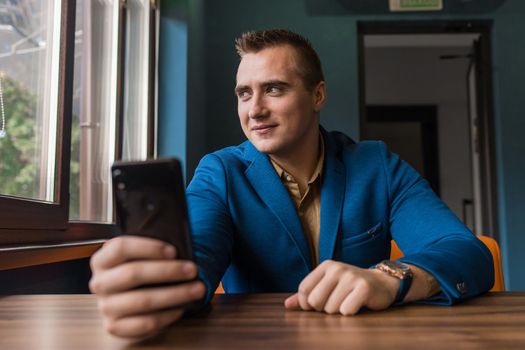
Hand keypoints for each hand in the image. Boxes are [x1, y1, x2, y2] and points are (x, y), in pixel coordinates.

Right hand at [89, 236, 205, 338]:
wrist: (126, 304)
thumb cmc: (139, 274)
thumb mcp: (140, 258)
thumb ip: (152, 250)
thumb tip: (183, 243)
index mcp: (102, 260)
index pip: (121, 247)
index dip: (149, 247)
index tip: (174, 251)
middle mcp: (100, 283)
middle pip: (133, 273)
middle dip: (168, 271)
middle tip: (193, 269)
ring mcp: (106, 307)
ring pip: (142, 300)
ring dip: (175, 294)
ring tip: (197, 289)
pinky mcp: (116, 327)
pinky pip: (144, 323)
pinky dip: (166, 315)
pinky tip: (181, 308)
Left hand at [284, 260, 398, 314]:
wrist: (382, 283)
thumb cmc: (350, 287)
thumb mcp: (327, 286)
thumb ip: (306, 295)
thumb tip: (287, 304)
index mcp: (325, 266)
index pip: (304, 289)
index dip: (306, 304)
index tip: (316, 305)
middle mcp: (337, 268)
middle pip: (315, 301)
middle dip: (323, 309)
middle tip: (336, 303)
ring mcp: (351, 277)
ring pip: (331, 308)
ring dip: (338, 311)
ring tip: (347, 302)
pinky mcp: (364, 288)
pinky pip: (347, 311)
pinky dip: (350, 313)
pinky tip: (357, 304)